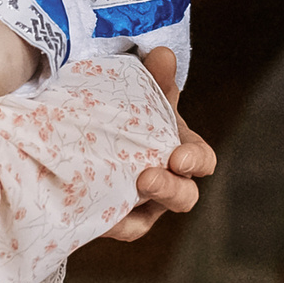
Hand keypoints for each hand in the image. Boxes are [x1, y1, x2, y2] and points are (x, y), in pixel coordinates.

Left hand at [104, 47, 213, 242]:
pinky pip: (119, 227)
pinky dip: (113, 220)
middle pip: (184, 196)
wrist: (82, 128)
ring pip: (151, 215)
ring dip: (137, 206)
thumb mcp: (139, 90)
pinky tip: (100, 210)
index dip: (195, 161)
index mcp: (181, 149)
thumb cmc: (124, 109)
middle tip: (148, 177)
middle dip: (170, 188)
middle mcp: (168, 180)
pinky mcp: (116, 218)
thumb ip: (153, 76)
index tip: (179, 157)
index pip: (201, 161)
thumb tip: (162, 55)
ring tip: (123, 191)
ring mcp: (143, 204)